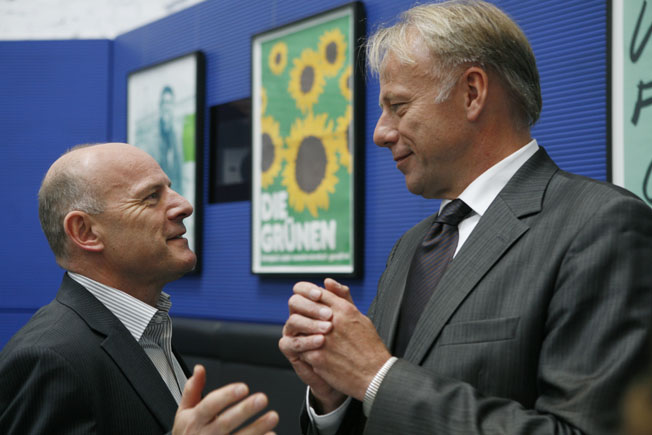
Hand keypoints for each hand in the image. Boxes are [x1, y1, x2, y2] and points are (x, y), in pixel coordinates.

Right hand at [172, 364, 278, 434]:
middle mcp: (205, 434)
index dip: (226, 396)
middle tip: (262, 399)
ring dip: (257, 427)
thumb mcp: (184, 412)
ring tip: (272, 416)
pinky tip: (271, 434)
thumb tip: (199, 369)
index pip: (210, 405)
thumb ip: (192, 390)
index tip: (243, 387)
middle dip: (245, 410)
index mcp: (195, 419)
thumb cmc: (187, 434)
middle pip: (226, 421)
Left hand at [280, 279, 391, 407]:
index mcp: (344, 310)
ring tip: (308, 339)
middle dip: (300, 314)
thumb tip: (327, 282)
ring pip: (298, 329)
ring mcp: (323, 340)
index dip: (306, 294)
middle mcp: (332, 322)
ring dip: (301, 333)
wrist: (375, 375)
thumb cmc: (369, 347)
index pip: (316, 292)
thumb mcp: (359, 317)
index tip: (304, 300)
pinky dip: (304, 350)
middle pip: (303, 308)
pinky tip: (313, 353)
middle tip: (302, 320)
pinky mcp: (317, 357)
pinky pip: (300, 348)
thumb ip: (342, 298)